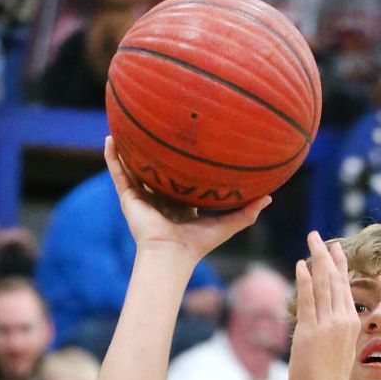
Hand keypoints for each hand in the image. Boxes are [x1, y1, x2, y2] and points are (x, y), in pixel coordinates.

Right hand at [104, 138, 269, 264]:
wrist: (171, 255)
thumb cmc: (198, 244)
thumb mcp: (226, 225)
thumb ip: (247, 212)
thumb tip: (270, 197)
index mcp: (181, 205)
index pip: (182, 180)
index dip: (185, 164)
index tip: (190, 144)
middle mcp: (160, 199)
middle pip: (158, 171)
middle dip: (157, 152)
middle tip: (160, 126)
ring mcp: (143, 198)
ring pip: (135, 168)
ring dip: (131, 149)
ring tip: (128, 125)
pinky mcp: (128, 198)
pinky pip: (118, 172)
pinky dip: (113, 156)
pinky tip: (110, 137)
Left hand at [289, 232, 360, 379]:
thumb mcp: (335, 352)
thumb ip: (329, 334)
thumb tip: (317, 328)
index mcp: (350, 324)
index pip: (343, 288)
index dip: (338, 266)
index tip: (334, 248)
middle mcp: (342, 320)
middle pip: (334, 280)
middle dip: (326, 255)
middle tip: (317, 236)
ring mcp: (328, 326)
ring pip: (323, 284)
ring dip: (317, 259)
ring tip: (311, 240)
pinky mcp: (311, 332)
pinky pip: (308, 300)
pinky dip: (305, 280)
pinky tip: (302, 264)